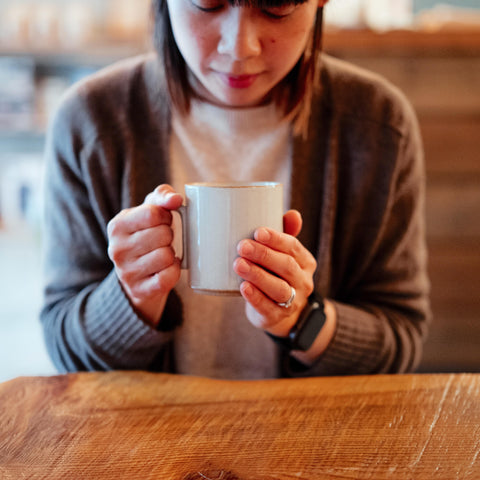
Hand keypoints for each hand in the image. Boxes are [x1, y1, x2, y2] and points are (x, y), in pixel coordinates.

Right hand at [107, 184, 182, 325]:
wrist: (137, 276)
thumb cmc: (146, 236)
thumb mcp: (149, 211)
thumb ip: (163, 196)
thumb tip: (176, 199)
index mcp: (117, 226)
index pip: (153, 214)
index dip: (166, 216)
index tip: (164, 221)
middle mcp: (117, 249)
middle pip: (163, 235)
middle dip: (170, 236)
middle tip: (164, 241)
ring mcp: (127, 272)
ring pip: (166, 256)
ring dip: (172, 255)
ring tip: (163, 255)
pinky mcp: (140, 291)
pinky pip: (168, 277)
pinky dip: (174, 271)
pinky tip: (167, 269)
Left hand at [233, 210, 316, 337]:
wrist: (275, 311)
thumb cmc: (274, 273)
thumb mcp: (281, 254)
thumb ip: (285, 233)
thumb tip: (294, 214)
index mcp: (305, 262)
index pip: (294, 247)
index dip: (277, 239)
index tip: (258, 231)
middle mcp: (303, 282)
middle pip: (286, 267)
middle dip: (264, 255)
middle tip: (242, 246)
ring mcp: (292, 302)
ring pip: (278, 288)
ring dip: (258, 275)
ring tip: (238, 264)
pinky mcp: (276, 317)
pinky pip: (267, 307)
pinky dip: (255, 297)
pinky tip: (243, 287)